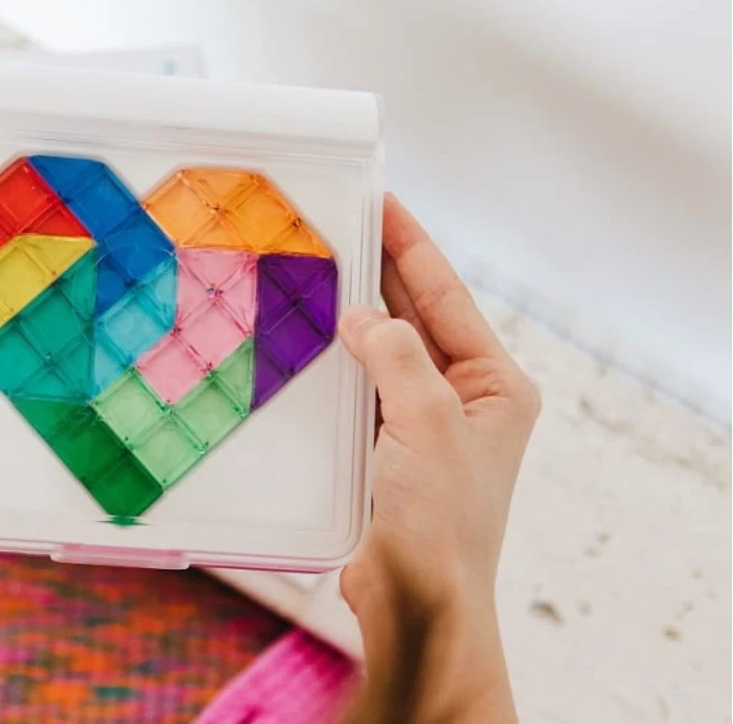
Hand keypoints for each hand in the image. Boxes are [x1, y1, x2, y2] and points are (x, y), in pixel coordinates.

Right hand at [338, 195, 539, 721]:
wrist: (418, 604)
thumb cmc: (442, 522)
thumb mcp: (428, 422)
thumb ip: (397, 357)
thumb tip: (363, 317)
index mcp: (496, 386)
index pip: (448, 296)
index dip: (413, 246)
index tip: (383, 202)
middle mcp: (463, 399)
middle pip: (416, 316)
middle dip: (379, 272)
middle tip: (339, 224)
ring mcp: (422, 424)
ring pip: (381, 351)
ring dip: (352, 315)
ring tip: (318, 268)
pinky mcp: (385, 449)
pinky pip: (358, 388)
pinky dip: (336, 362)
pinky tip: (310, 338)